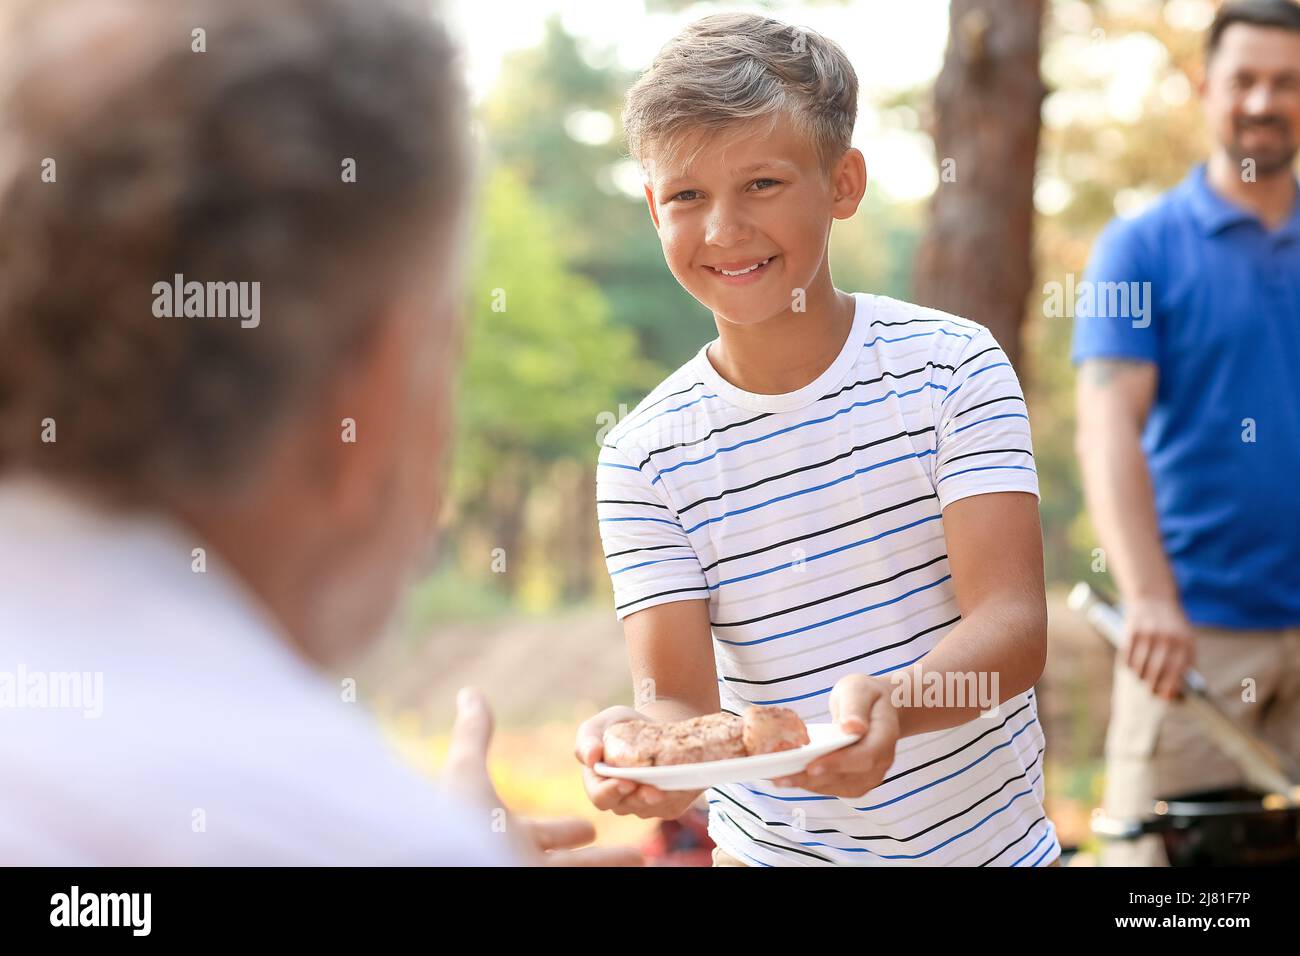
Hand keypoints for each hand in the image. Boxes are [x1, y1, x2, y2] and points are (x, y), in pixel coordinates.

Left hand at [444, 687, 642, 865]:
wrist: (456, 867)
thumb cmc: (460, 825)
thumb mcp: (466, 773)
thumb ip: (472, 736)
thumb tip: (469, 692)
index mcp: (506, 838)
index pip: (544, 836)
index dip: (567, 832)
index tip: (589, 829)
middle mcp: (521, 863)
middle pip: (570, 864)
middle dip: (601, 859)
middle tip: (630, 854)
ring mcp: (536, 878)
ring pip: (584, 873)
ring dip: (614, 867)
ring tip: (643, 862)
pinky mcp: (551, 888)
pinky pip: (586, 879)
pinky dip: (613, 872)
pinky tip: (642, 869)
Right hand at [575, 705, 703, 819]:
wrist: (653, 726)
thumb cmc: (619, 725)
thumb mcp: (602, 723)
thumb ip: (588, 739)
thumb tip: (591, 758)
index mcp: (598, 784)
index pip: (600, 797)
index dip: (611, 792)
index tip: (625, 781)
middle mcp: (619, 800)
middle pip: (627, 806)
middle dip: (640, 798)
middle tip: (652, 790)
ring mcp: (643, 805)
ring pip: (651, 808)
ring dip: (661, 799)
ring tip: (670, 785)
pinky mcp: (667, 804)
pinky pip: (672, 805)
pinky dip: (679, 794)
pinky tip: (685, 783)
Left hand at [772, 674, 898, 797]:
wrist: (874, 709)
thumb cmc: (864, 696)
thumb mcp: (858, 690)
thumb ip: (855, 707)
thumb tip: (852, 727)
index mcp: (885, 736)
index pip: (865, 756)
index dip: (839, 764)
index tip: (811, 766)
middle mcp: (881, 761)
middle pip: (848, 777)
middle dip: (814, 779)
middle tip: (782, 777)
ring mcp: (870, 775)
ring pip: (839, 787)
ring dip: (809, 786)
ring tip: (779, 779)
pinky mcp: (856, 781)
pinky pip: (834, 787)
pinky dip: (811, 785)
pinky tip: (789, 778)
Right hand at [1122, 597, 1194, 700]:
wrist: (1154, 597)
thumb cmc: (1172, 625)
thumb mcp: (1185, 638)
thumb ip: (1185, 661)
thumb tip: (1179, 691)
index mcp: (1184, 641)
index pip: (1177, 672)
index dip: (1171, 687)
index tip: (1166, 698)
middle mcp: (1168, 638)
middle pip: (1158, 671)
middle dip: (1154, 686)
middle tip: (1151, 693)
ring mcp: (1149, 634)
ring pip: (1141, 666)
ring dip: (1141, 677)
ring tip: (1142, 679)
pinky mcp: (1133, 631)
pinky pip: (1128, 656)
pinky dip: (1129, 666)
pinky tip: (1132, 668)